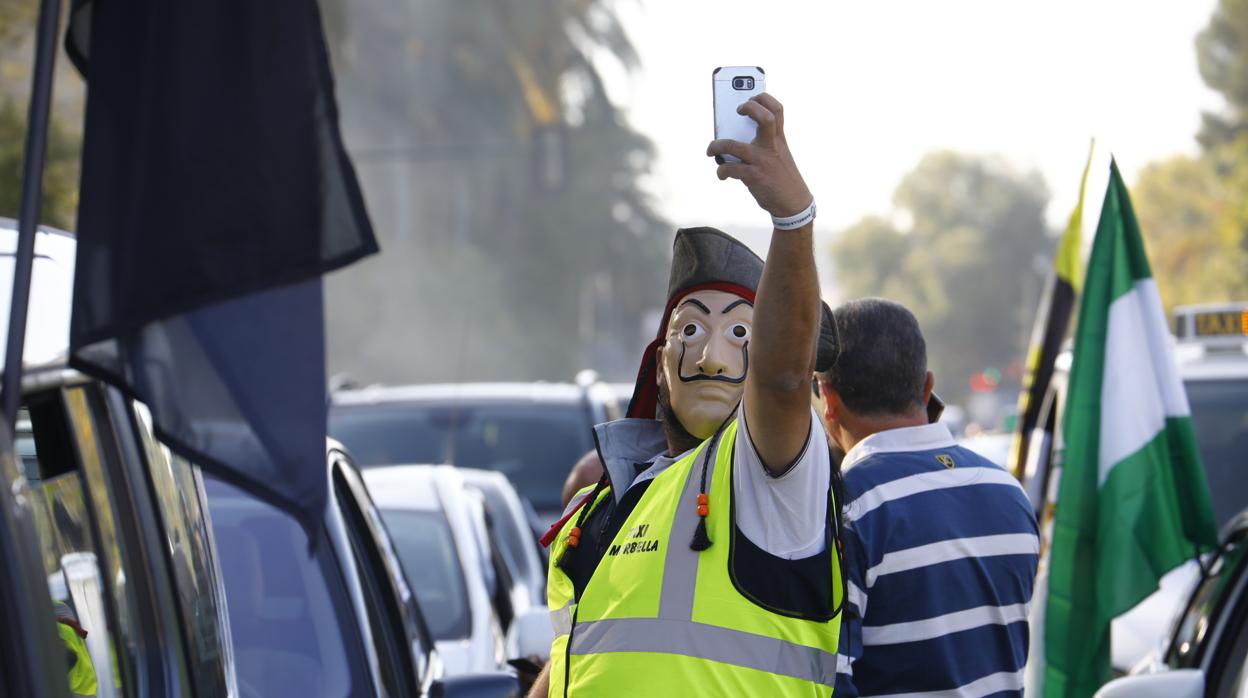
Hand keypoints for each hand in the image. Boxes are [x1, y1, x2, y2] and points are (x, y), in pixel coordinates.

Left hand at [706, 93, 812, 218]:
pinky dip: (721, 170)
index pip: (777, 109)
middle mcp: (772, 146)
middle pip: (766, 117)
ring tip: (711, 149)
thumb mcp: (779, 155)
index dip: (763, 98)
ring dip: (716, 145)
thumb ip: (763, 143)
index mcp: (779, 139)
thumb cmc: (780, 177)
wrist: (793, 204)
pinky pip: (730, 168)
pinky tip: (722, 174)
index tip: (751, 98)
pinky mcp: (754, 177)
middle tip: (737, 111)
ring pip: (733, 145)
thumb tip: (733, 136)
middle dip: (749, 107)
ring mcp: (763, 161)